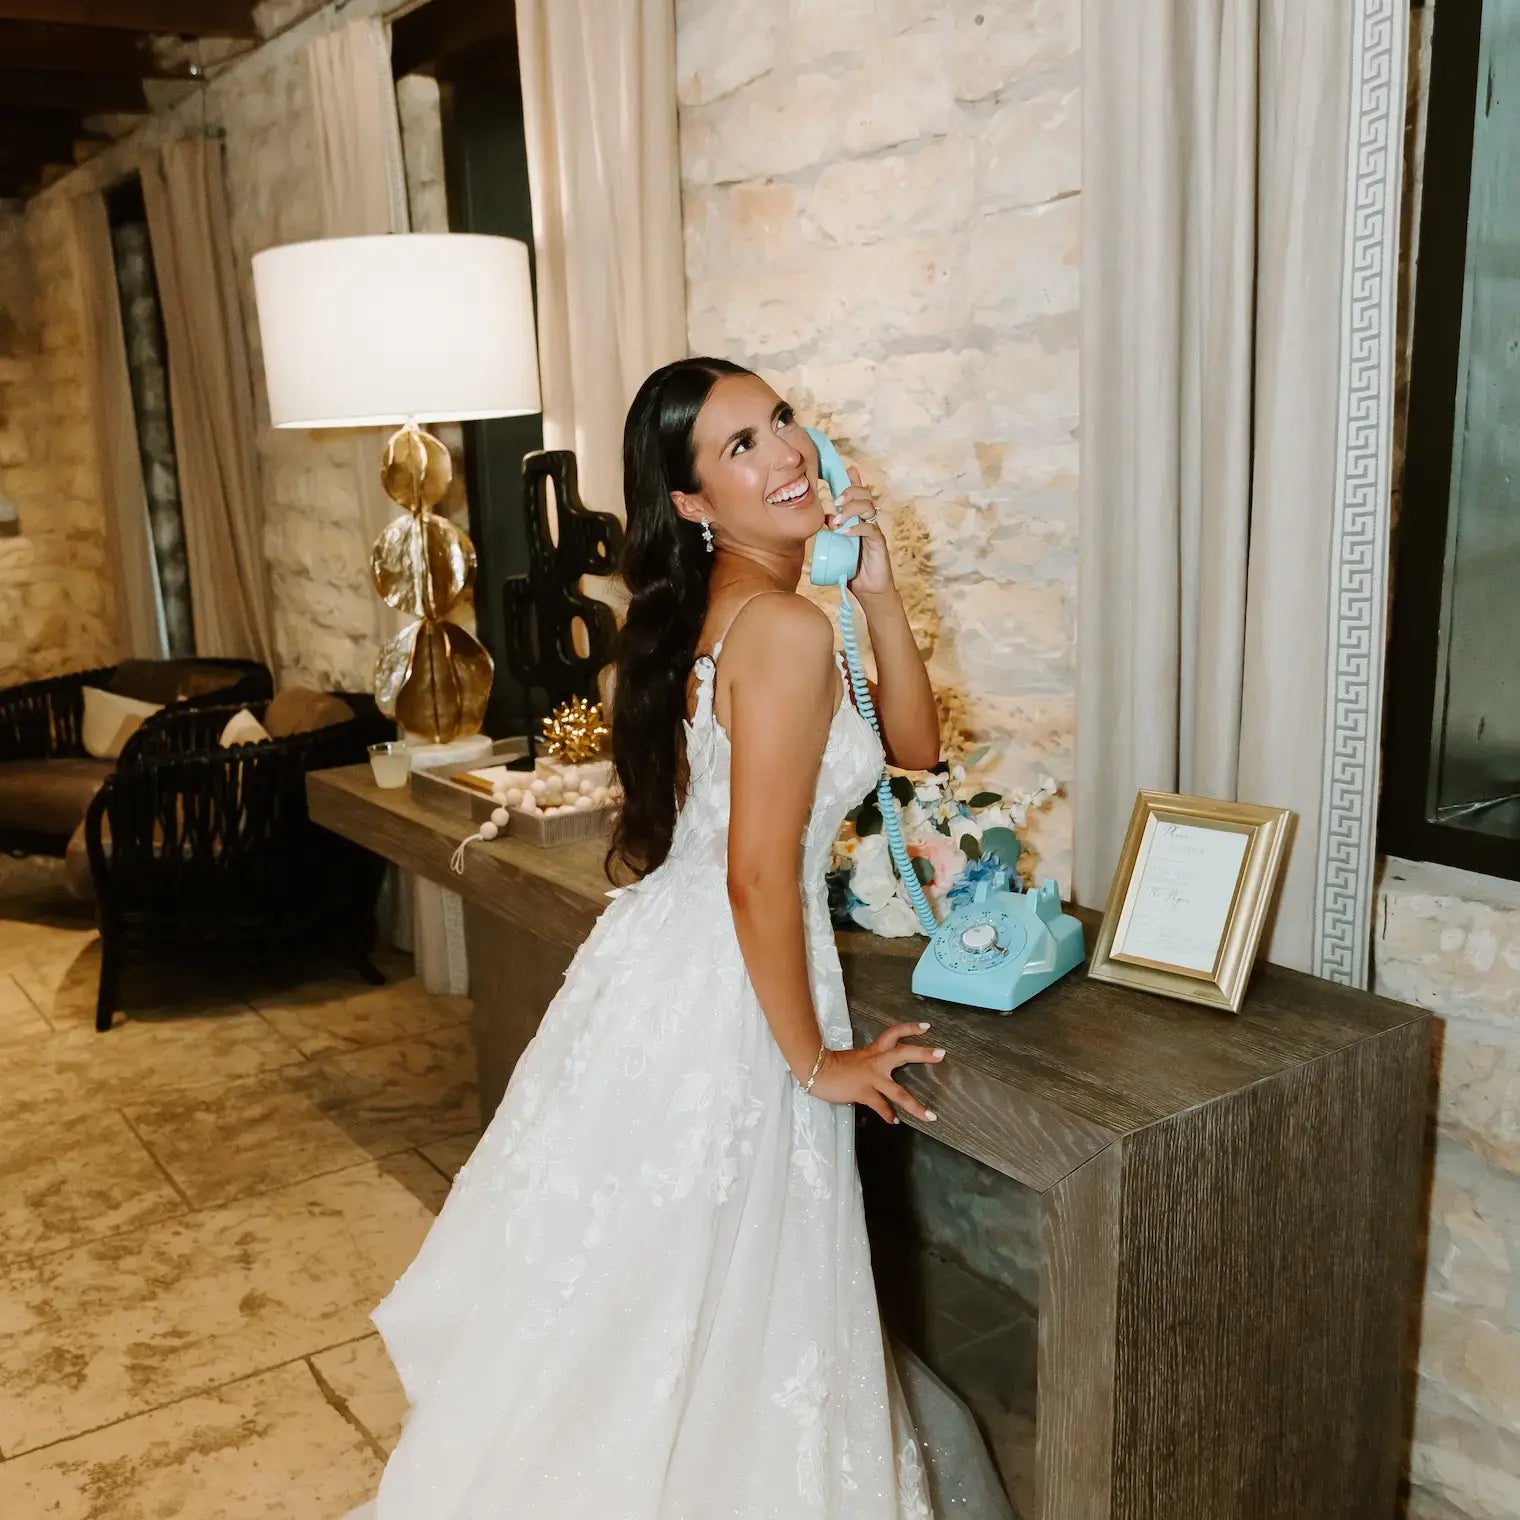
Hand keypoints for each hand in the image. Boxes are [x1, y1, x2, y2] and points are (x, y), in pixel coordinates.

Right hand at [804, 1020, 945, 1124]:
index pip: (893, 1034)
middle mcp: (876, 1062)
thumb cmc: (832, 1065)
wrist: (815, 1069)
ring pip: (898, 1091)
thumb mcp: (854, 1060)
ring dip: (915, 1105)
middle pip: (903, 1054)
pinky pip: (880, 1105)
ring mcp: (871, 1078)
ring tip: (929, 1116)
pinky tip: (894, 1121)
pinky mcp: (863, 1092)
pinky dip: (888, 1114)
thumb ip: (867, 1065)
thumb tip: (876, 1076)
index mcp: (873, 1051)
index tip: (926, 1027)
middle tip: (941, 1054)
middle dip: (922, 1054)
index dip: (910, 1029)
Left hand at [826, 466, 894, 598]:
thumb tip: (823, 519)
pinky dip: (857, 528)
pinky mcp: (879, 544)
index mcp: (859, 518)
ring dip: (851, 510)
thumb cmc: (853, 568)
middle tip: (835, 501)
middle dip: (851, 492)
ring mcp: (875, 531)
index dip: (854, 480)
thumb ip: (833, 532)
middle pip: (865, 495)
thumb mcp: (838, 547)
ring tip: (837, 521)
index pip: (859, 494)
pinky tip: (846, 532)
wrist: (869, 590)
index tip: (846, 469)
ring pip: (869, 508)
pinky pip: (871, 529)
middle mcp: (868, 521)